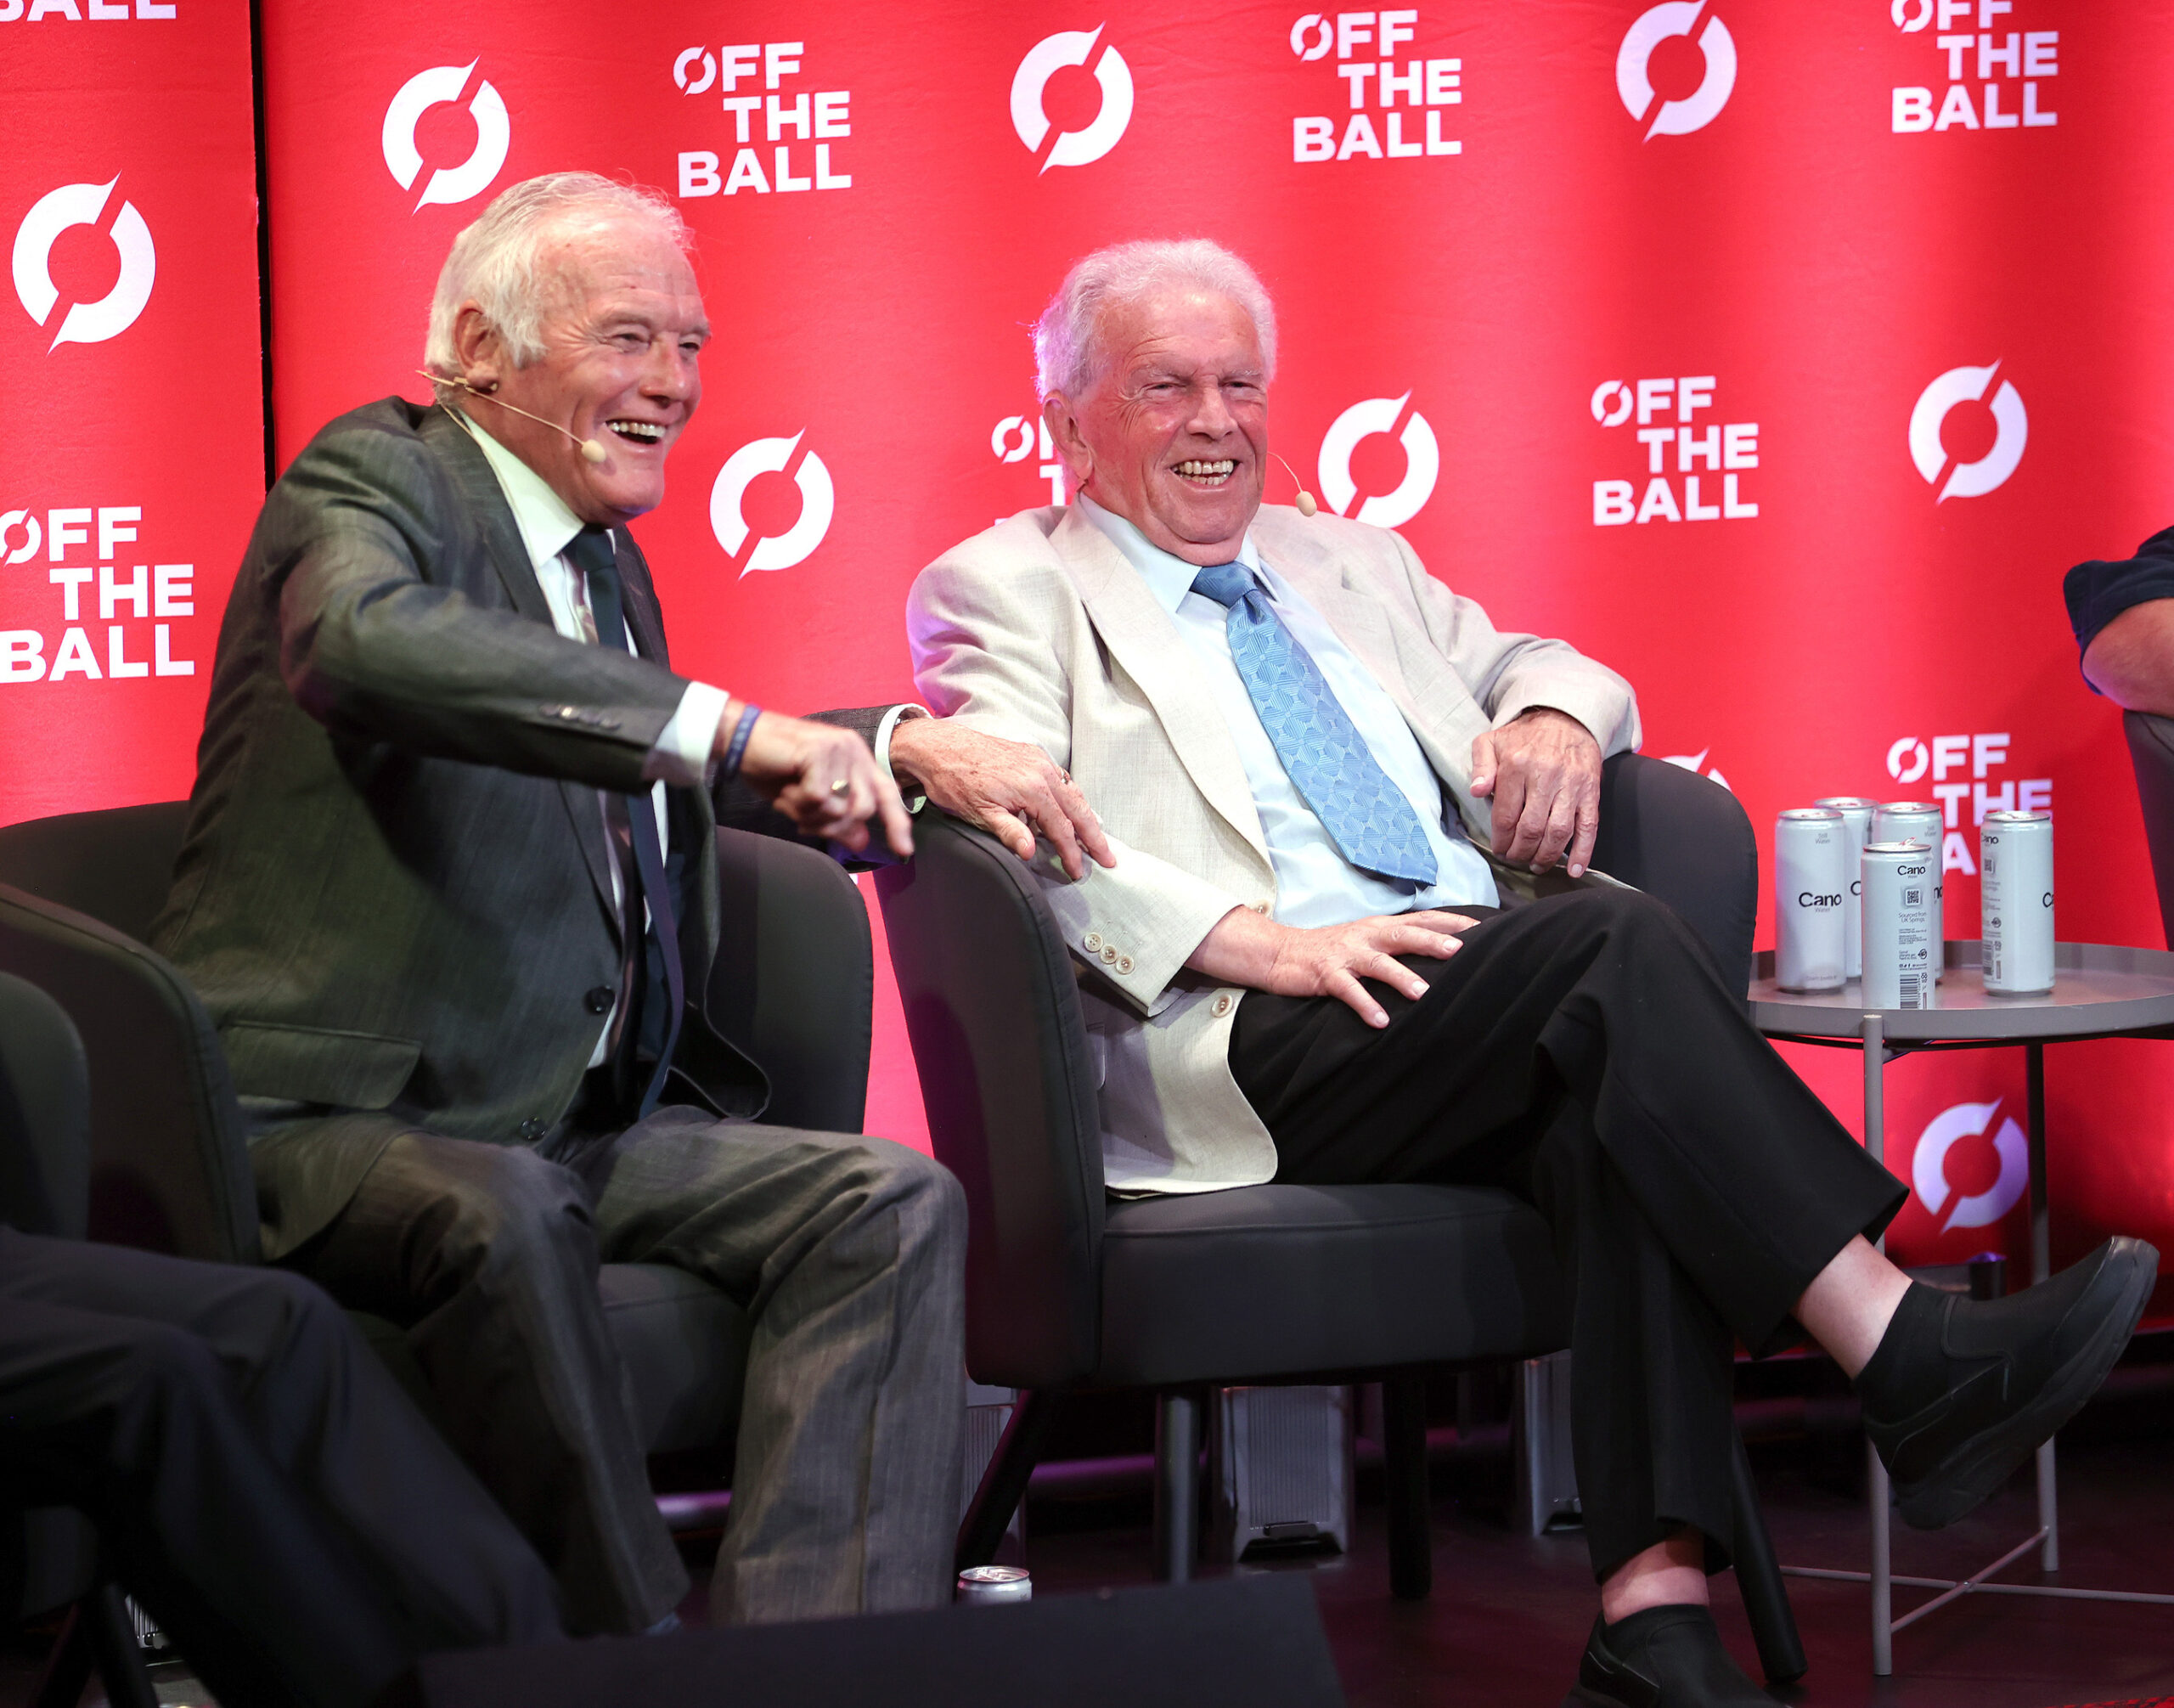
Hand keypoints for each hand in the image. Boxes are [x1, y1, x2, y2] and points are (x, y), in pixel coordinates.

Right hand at [725, 704, 913, 857]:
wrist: (740, 740)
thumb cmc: (773, 769)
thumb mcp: (807, 802)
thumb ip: (836, 819)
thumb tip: (863, 841)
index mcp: (857, 759)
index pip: (886, 794)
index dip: (896, 824)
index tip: (904, 851)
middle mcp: (854, 750)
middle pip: (863, 809)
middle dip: (832, 825)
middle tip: (803, 819)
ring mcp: (839, 748)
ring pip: (841, 807)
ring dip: (811, 814)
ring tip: (791, 796)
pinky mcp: (820, 751)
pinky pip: (819, 798)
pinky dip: (798, 802)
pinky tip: (785, 788)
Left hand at [887, 717, 1114, 880]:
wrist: (938, 747)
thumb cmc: (954, 781)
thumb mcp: (979, 813)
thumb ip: (1009, 832)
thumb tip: (1033, 852)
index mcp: (1031, 787)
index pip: (1060, 828)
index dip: (1071, 853)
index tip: (1078, 872)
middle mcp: (1041, 770)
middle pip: (1078, 808)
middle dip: (1094, 836)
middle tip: (1108, 859)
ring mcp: (1038, 759)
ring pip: (1073, 792)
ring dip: (1086, 817)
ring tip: (1096, 839)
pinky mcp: (1031, 754)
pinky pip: (1061, 779)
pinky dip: (1072, 798)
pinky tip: (1073, 810)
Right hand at [1186, 906, 1476, 1028]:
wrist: (1281, 953)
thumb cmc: (1331, 950)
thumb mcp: (1366, 940)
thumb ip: (1397, 942)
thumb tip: (1439, 949)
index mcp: (1379, 926)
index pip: (1422, 919)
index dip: (1451, 922)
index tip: (1484, 928)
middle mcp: (1366, 936)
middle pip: (1403, 934)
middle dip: (1431, 941)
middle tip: (1459, 950)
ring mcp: (1346, 954)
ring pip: (1377, 963)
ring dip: (1400, 977)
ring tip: (1422, 993)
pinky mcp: (1326, 974)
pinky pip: (1348, 990)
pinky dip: (1364, 1004)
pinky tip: (1379, 1021)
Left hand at [1469, 708, 1602, 875]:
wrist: (1566, 719)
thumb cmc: (1525, 736)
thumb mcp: (1492, 741)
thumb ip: (1480, 766)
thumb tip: (1477, 791)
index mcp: (1517, 764)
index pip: (1506, 815)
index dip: (1501, 839)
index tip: (1500, 848)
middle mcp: (1546, 775)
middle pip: (1531, 828)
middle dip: (1520, 851)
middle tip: (1515, 858)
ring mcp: (1572, 785)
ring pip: (1558, 832)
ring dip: (1546, 856)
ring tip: (1536, 865)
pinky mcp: (1591, 792)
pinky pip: (1589, 827)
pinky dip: (1583, 853)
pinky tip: (1574, 870)